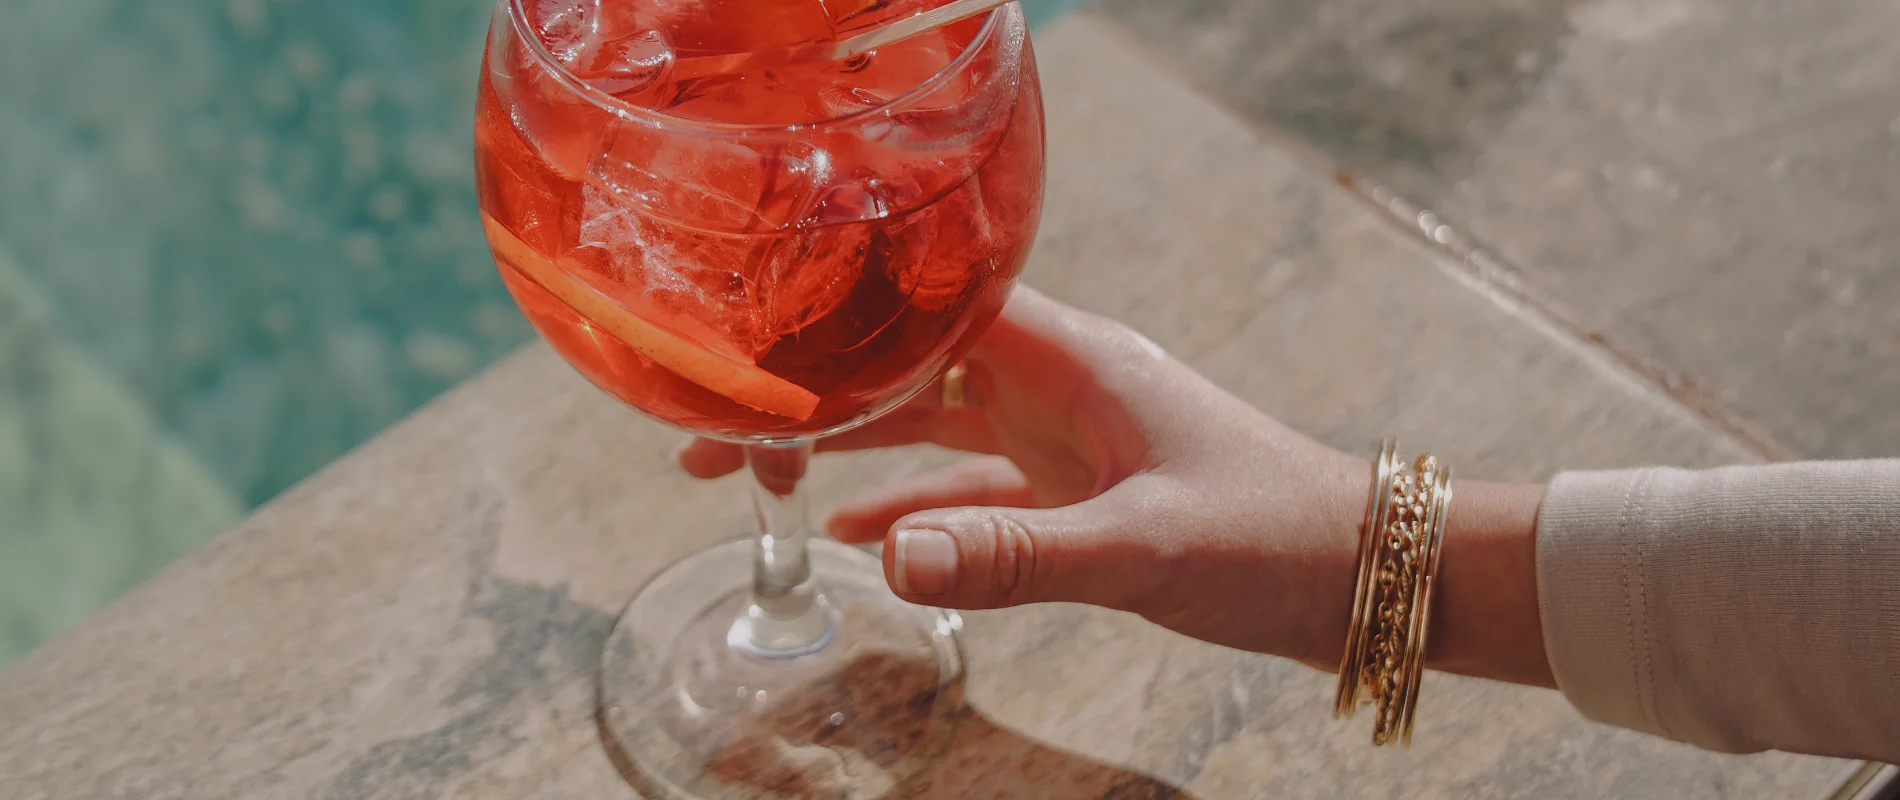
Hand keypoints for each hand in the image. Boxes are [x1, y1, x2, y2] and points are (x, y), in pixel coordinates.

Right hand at [680, 287, 1549, 683]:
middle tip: (711, 433)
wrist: (1368, 574)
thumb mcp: (1143, 548)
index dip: (834, 326)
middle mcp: (1058, 381)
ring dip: (847, 452)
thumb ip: (1017, 556)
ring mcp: (1066, 436)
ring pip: (929, 426)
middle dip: (814, 395)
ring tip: (748, 475)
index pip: (927, 312)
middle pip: (907, 366)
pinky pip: (971, 491)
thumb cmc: (1275, 536)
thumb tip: (888, 565)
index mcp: (1070, 358)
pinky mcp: (1079, 491)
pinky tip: (854, 540)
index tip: (752, 354)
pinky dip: (911, 510)